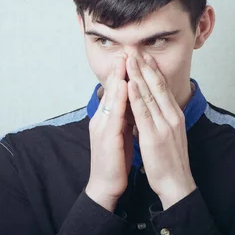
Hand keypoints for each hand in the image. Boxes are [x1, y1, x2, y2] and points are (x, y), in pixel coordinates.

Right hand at [85, 55, 133, 211]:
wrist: (106, 184)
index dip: (122, 73)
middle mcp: (101, 118)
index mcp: (106, 117)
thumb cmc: (115, 160)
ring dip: (117, 78)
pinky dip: (119, 98)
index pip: (115, 90)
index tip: (130, 57)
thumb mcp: (120, 133)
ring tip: (124, 61)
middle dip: (119, 69)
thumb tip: (132, 102)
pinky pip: (113, 113)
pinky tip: (124, 87)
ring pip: (110, 97)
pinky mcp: (105, 136)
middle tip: (126, 50)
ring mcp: (101, 126)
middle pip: (111, 89)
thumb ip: (124, 116)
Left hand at [126, 53, 196, 209]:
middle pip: (157, 85)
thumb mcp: (170, 134)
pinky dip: (136, 95)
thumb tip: (153, 105)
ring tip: (130, 58)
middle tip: (135, 48)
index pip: (163, 87)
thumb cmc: (171, 161)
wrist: (177, 184)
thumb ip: (162, 118)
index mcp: (174, 115)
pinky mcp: (154, 136)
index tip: (144, 54)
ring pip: (150, 94)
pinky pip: (144, 112)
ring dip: (139, 74)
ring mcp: (164, 125)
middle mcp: (171, 116)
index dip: (153, 69)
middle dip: (145, 65)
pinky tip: (130, 83)